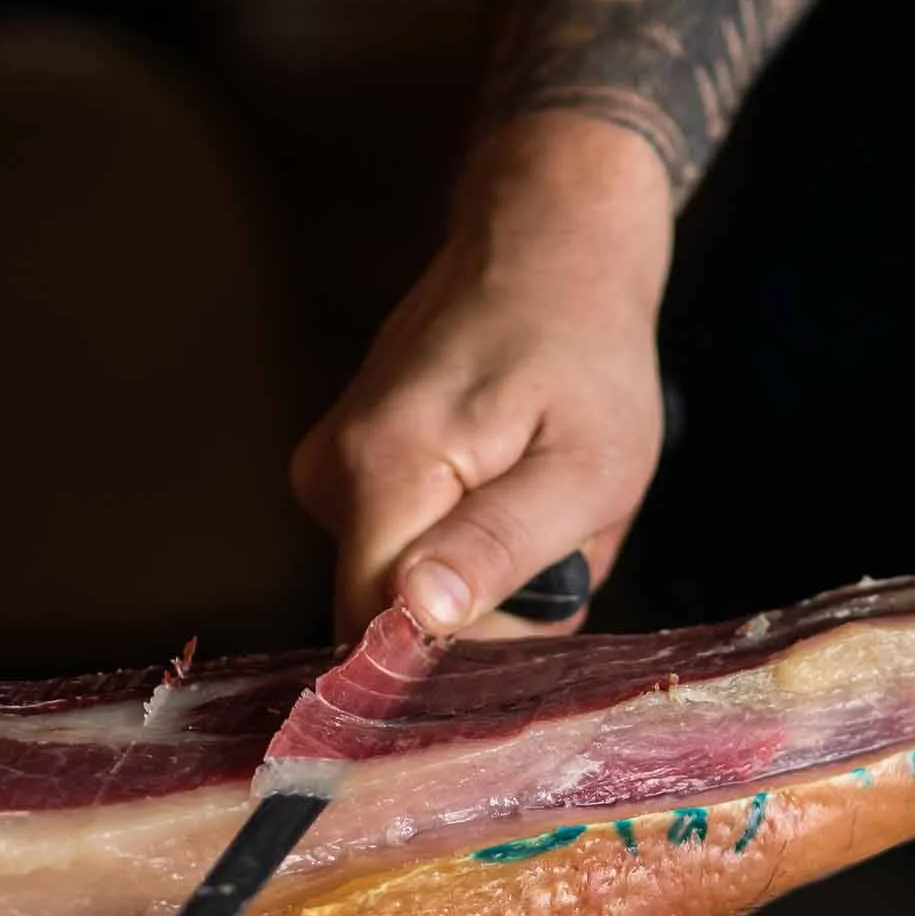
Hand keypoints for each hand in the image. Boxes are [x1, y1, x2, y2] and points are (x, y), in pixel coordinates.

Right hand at [291, 116, 675, 638]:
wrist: (548, 246)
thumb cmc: (587, 355)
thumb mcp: (585, 468)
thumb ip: (502, 547)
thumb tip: (417, 617)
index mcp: (383, 471)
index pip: (373, 633)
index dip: (446, 670)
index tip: (519, 650)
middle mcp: (329, 475)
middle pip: (382, 623)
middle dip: (476, 628)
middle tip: (558, 564)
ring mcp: (327, 472)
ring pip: (394, 592)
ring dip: (477, 585)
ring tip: (540, 515)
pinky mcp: (342, 470)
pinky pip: (393, 552)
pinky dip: (458, 550)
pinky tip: (506, 498)